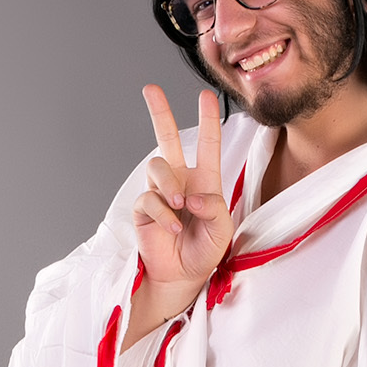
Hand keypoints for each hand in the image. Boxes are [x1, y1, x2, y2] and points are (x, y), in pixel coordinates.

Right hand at [132, 84, 233, 296]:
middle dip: (159, 112)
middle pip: (167, 138)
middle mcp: (180, 181)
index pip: (207, 145)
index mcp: (204, 181)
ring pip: (157, 166)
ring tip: (178, 205)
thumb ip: (214, 209)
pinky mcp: (144, 209)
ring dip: (168, 183)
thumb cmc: (205, 252)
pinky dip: (162, 213)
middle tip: (150, 89)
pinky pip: (149, 199)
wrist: (182, 277)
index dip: (208, 120)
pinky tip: (172, 227)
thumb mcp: (222, 231)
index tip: (205, 95)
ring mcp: (160, 193)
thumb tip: (192, 196)